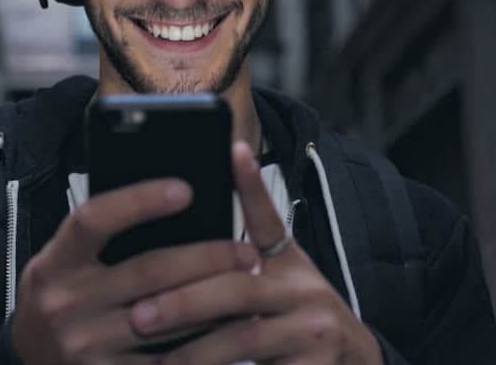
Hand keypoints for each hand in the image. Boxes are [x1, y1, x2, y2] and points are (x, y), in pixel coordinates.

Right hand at [11, 178, 259, 363]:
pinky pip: (166, 359)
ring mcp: (87, 345)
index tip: (185, 189)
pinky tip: (227, 327)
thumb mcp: (62, 261)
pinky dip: (201, 342)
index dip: (139, 200)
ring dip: (214, 301)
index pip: (94, 220)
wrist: (31, 359)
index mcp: (55, 263)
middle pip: (147, 271)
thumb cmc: (61, 296)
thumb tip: (170, 201)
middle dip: (206, 258)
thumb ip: (100, 239)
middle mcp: (67, 303)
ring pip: (167, 318)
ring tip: (247, 285)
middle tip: (246, 250)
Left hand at [127, 142, 383, 364]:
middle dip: (185, 302)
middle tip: (139, 315)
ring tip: (155, 360)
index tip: (232, 151)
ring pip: (244, 340)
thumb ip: (252, 235)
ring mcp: (316, 335)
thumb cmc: (302, 314)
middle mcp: (309, 294)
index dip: (251, 185)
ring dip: (193, 352)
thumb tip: (226, 167)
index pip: (269, 218)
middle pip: (240, 290)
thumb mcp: (285, 272)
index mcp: (292, 264)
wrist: (356, 363)